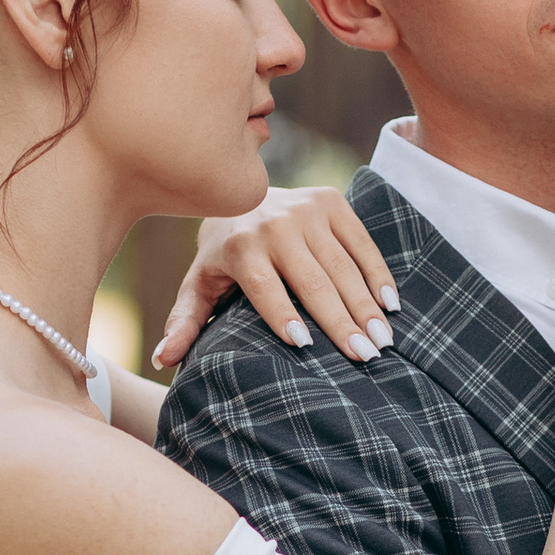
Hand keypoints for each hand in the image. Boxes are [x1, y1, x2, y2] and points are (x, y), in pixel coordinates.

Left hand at [153, 186, 399, 370]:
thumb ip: (185, 321)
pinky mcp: (331, 201)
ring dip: (366, 305)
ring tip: (384, 340)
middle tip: (365, 355)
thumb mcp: (199, 283)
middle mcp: (273, 224)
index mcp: (239, 245)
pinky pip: (361, 242)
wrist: (241, 194)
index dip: (282, 314)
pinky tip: (391, 305)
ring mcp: (305, 209)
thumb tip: (164, 359)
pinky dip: (378, 273)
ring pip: (341, 265)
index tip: (304, 344)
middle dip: (340, 320)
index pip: (264, 287)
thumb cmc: (223, 255)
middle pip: (312, 281)